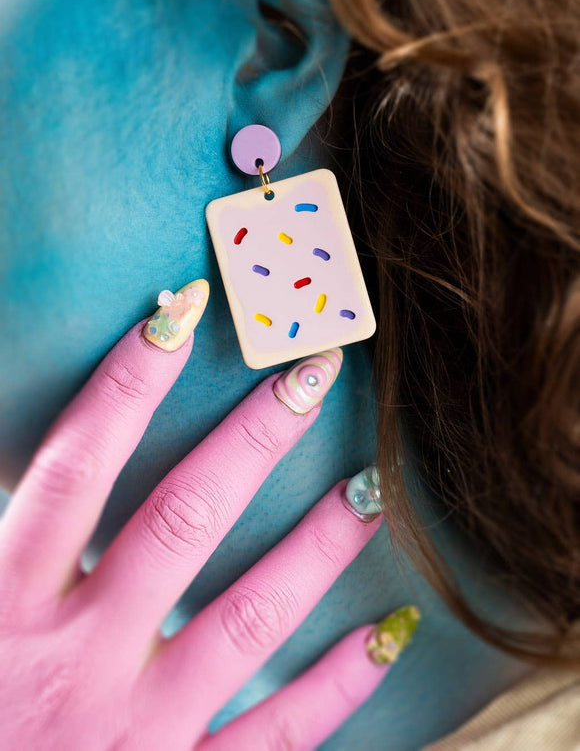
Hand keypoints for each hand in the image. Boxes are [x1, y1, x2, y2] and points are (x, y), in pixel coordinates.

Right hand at [0, 279, 418, 749]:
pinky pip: (276, 735)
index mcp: (4, 606)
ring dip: (316, 545)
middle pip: (182, 520)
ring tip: (370, 485)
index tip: (179, 316)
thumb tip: (32, 469)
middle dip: (249, 437)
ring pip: (248, 615)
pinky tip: (390, 635)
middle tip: (312, 371)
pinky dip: (338, 685)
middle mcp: (79, 658)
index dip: (125, 384)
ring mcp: (138, 727)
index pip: (74, 467)